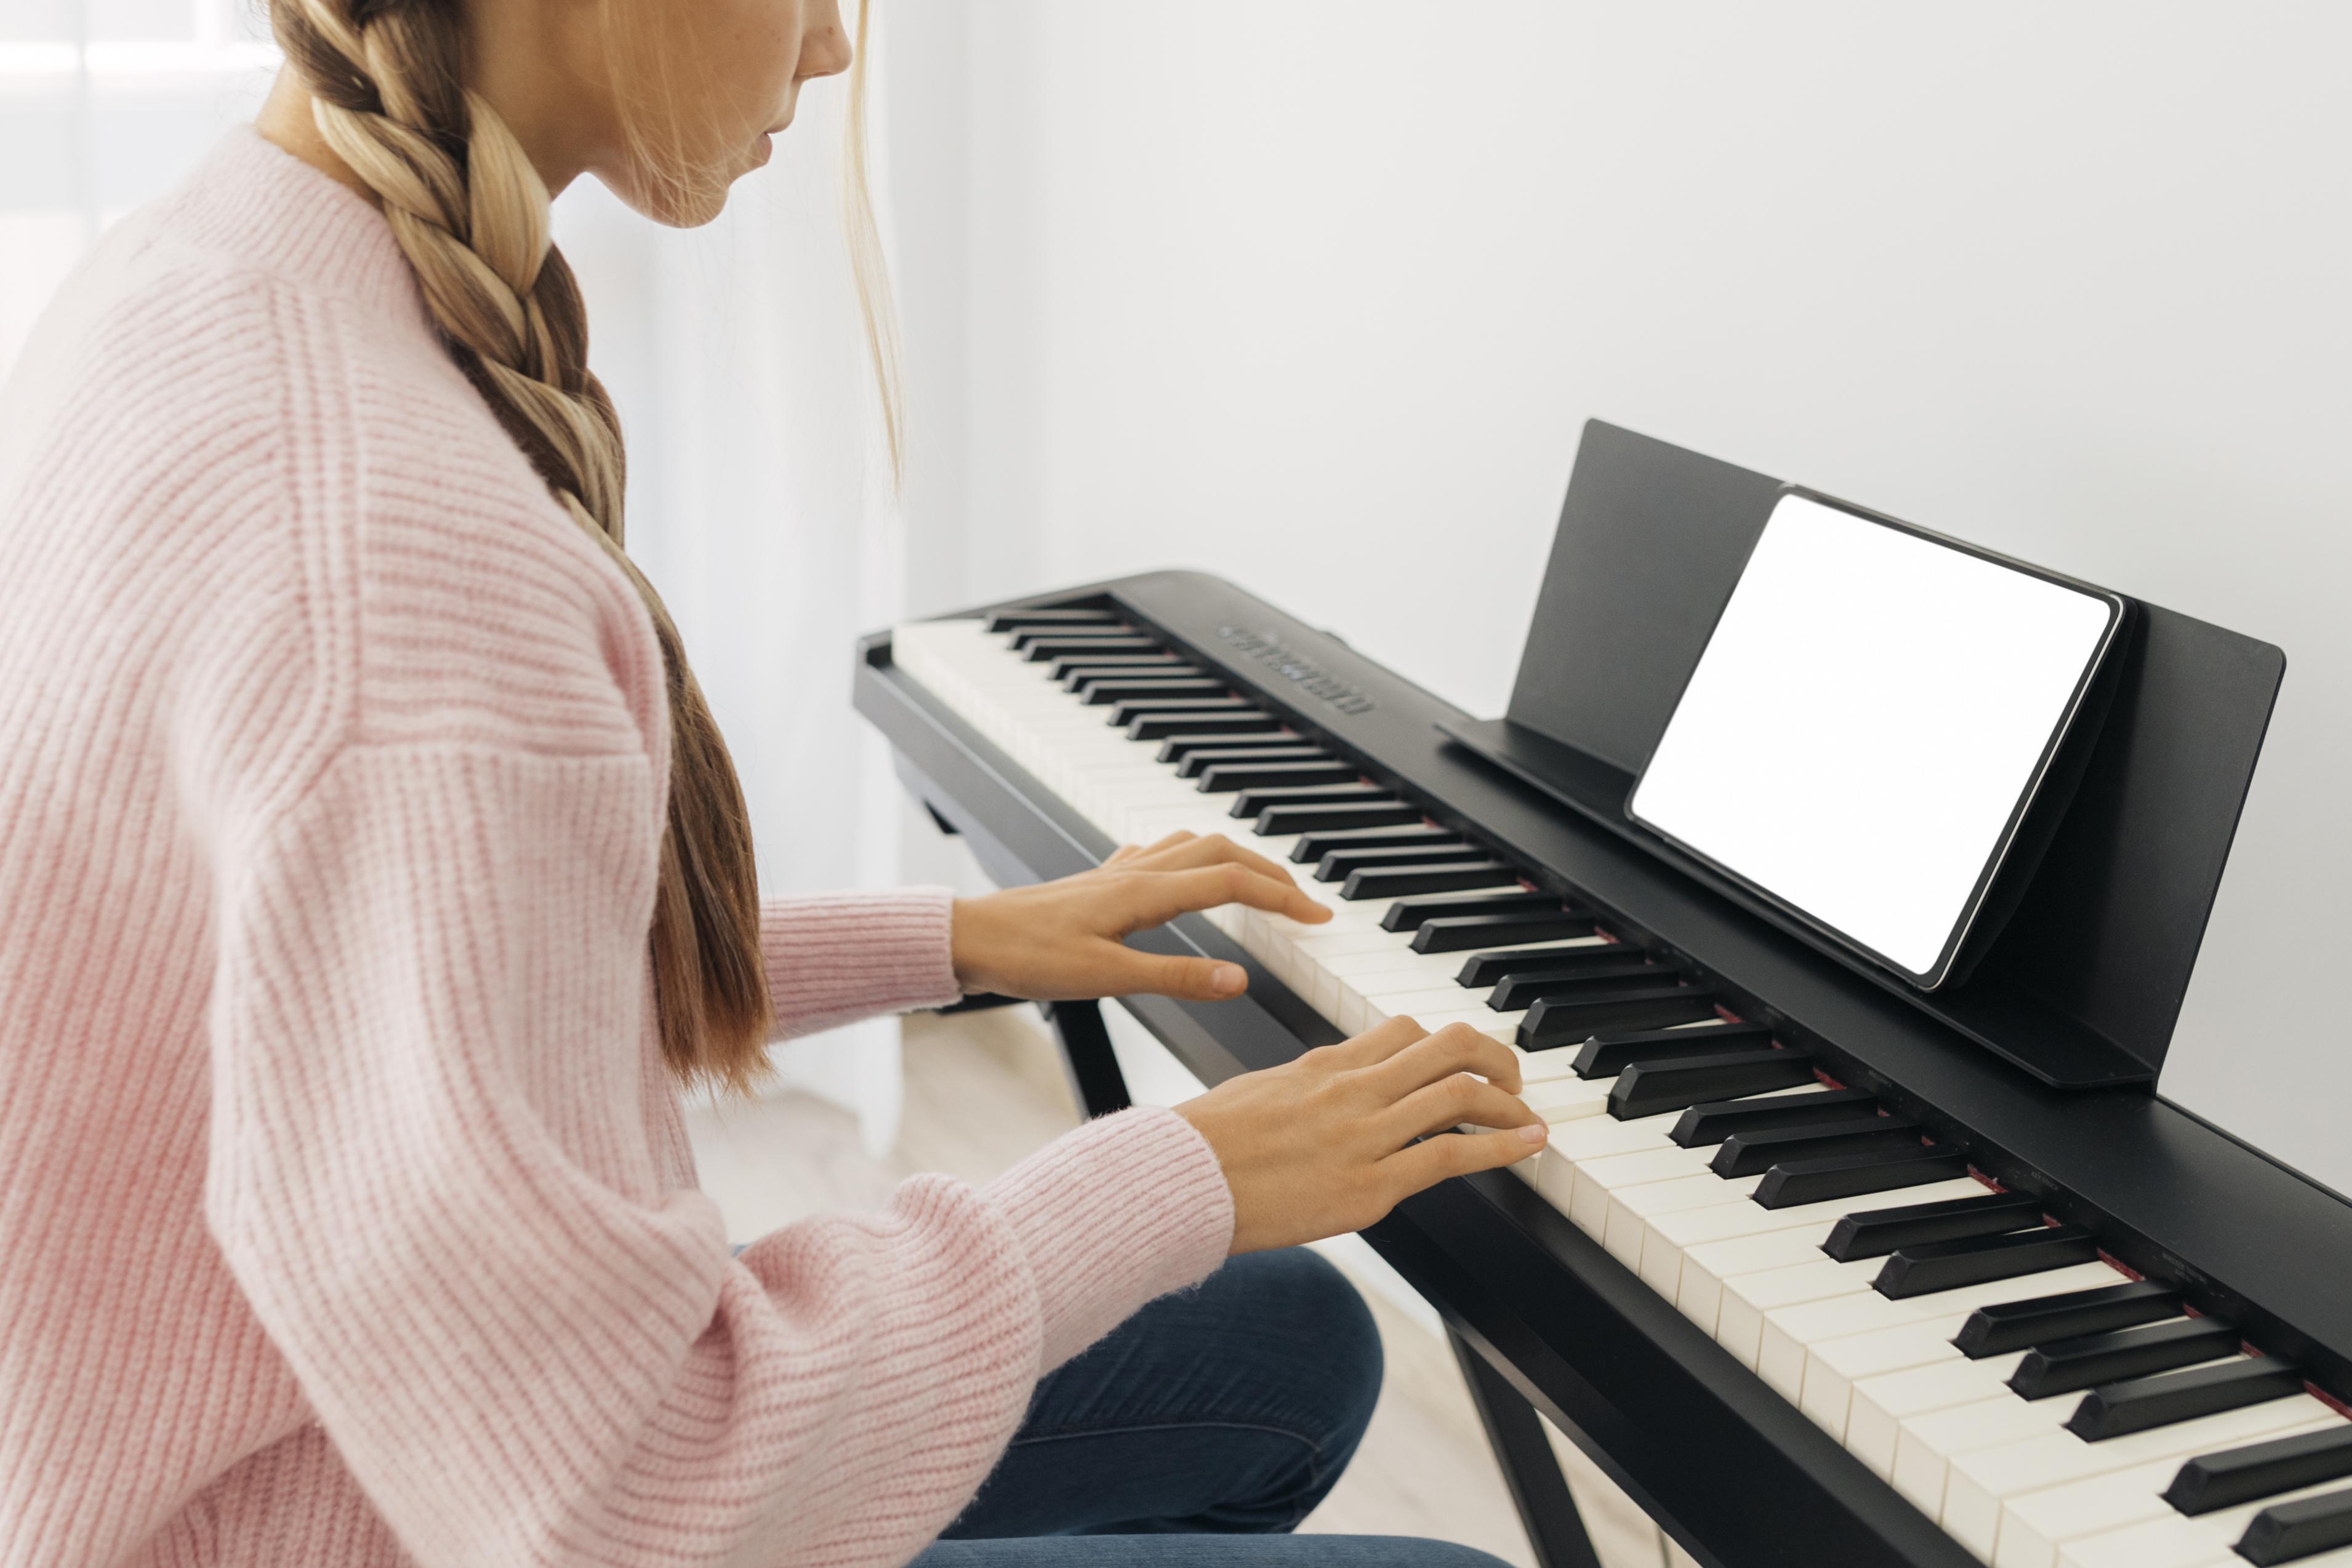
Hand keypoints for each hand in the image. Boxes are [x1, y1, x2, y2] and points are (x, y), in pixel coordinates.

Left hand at [950, 831, 1330, 1001]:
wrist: (970, 938)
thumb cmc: (1027, 958)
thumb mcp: (1107, 978)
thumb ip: (1177, 976)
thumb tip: (1239, 978)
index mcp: (1145, 892)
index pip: (1232, 882)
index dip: (1282, 898)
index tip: (1318, 916)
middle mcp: (1136, 873)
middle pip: (1222, 852)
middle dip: (1270, 872)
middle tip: (1303, 901)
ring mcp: (1117, 873)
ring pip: (1192, 845)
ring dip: (1235, 858)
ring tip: (1260, 883)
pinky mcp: (1099, 882)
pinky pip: (1157, 854)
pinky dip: (1189, 858)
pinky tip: (1182, 873)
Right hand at [1173, 1017, 1548, 1253]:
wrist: (1177, 1182)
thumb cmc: (1206, 1146)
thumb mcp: (1259, 1094)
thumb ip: (1305, 1089)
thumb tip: (1327, 1090)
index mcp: (1322, 1066)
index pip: (1404, 1030)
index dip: (1448, 1044)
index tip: (1467, 1064)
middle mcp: (1350, 1091)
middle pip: (1448, 1046)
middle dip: (1495, 1060)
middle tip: (1513, 1081)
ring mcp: (1362, 1137)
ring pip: (1459, 1094)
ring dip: (1510, 1105)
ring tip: (1530, 1120)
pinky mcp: (1367, 1186)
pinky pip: (1449, 1155)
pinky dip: (1501, 1147)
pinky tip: (1527, 1147)